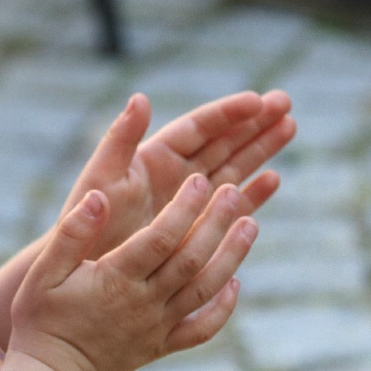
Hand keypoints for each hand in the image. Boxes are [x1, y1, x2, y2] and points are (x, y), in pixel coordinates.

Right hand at [10, 175, 257, 370]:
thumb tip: (99, 196)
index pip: (160, 237)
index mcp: (115, 279)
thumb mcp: (42, 271)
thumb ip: (71, 232)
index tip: (200, 180)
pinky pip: (201, 329)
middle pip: (191, 259)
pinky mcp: (161, 346)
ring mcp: (157, 327)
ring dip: (231, 256)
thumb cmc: (40, 318)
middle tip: (234, 191)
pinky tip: (236, 284)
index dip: (184, 208)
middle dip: (216, 222)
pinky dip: (223, 308)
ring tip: (251, 224)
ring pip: (204, 289)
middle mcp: (144, 303)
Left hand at [61, 91, 292, 258]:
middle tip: (286, 102)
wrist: (80, 272)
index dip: (227, 113)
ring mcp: (186, 201)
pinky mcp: (194, 228)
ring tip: (291, 126)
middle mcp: (173, 174)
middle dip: (253, 123)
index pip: (198, 128)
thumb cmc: (84, 223)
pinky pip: (229, 205)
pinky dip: (252, 192)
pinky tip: (274, 178)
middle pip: (221, 141)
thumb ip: (120, 139)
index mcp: (153, 158)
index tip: (258, 100)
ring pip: (232, 167)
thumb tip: (140, 98)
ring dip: (260, 148)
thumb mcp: (101, 178)